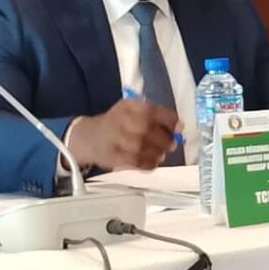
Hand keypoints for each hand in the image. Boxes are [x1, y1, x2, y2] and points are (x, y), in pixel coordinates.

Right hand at [68, 99, 182, 169]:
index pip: (151, 109)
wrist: (88, 137)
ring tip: (162, 155)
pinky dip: (147, 164)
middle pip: (145, 128)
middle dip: (164, 139)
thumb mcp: (133, 112)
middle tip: (172, 145)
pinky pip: (132, 161)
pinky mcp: (110, 155)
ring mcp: (113, 138)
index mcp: (128, 106)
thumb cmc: (119, 123)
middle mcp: (118, 119)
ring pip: (139, 146)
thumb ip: (156, 116)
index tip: (179, 128)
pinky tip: (153, 163)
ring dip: (157, 152)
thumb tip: (180, 127)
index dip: (169, 120)